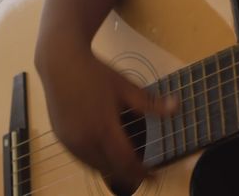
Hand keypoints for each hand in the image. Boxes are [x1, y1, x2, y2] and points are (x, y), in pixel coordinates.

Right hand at [38, 48, 174, 191]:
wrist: (61, 62)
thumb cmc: (96, 74)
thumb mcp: (126, 87)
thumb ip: (151, 104)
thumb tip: (177, 106)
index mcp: (104, 128)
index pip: (126, 162)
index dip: (142, 173)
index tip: (154, 175)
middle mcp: (85, 140)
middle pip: (112, 169)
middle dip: (129, 174)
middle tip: (143, 171)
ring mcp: (71, 141)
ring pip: (95, 167)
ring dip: (113, 168)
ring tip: (127, 163)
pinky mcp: (62, 139)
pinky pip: (82, 159)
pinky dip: (96, 161)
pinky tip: (106, 153)